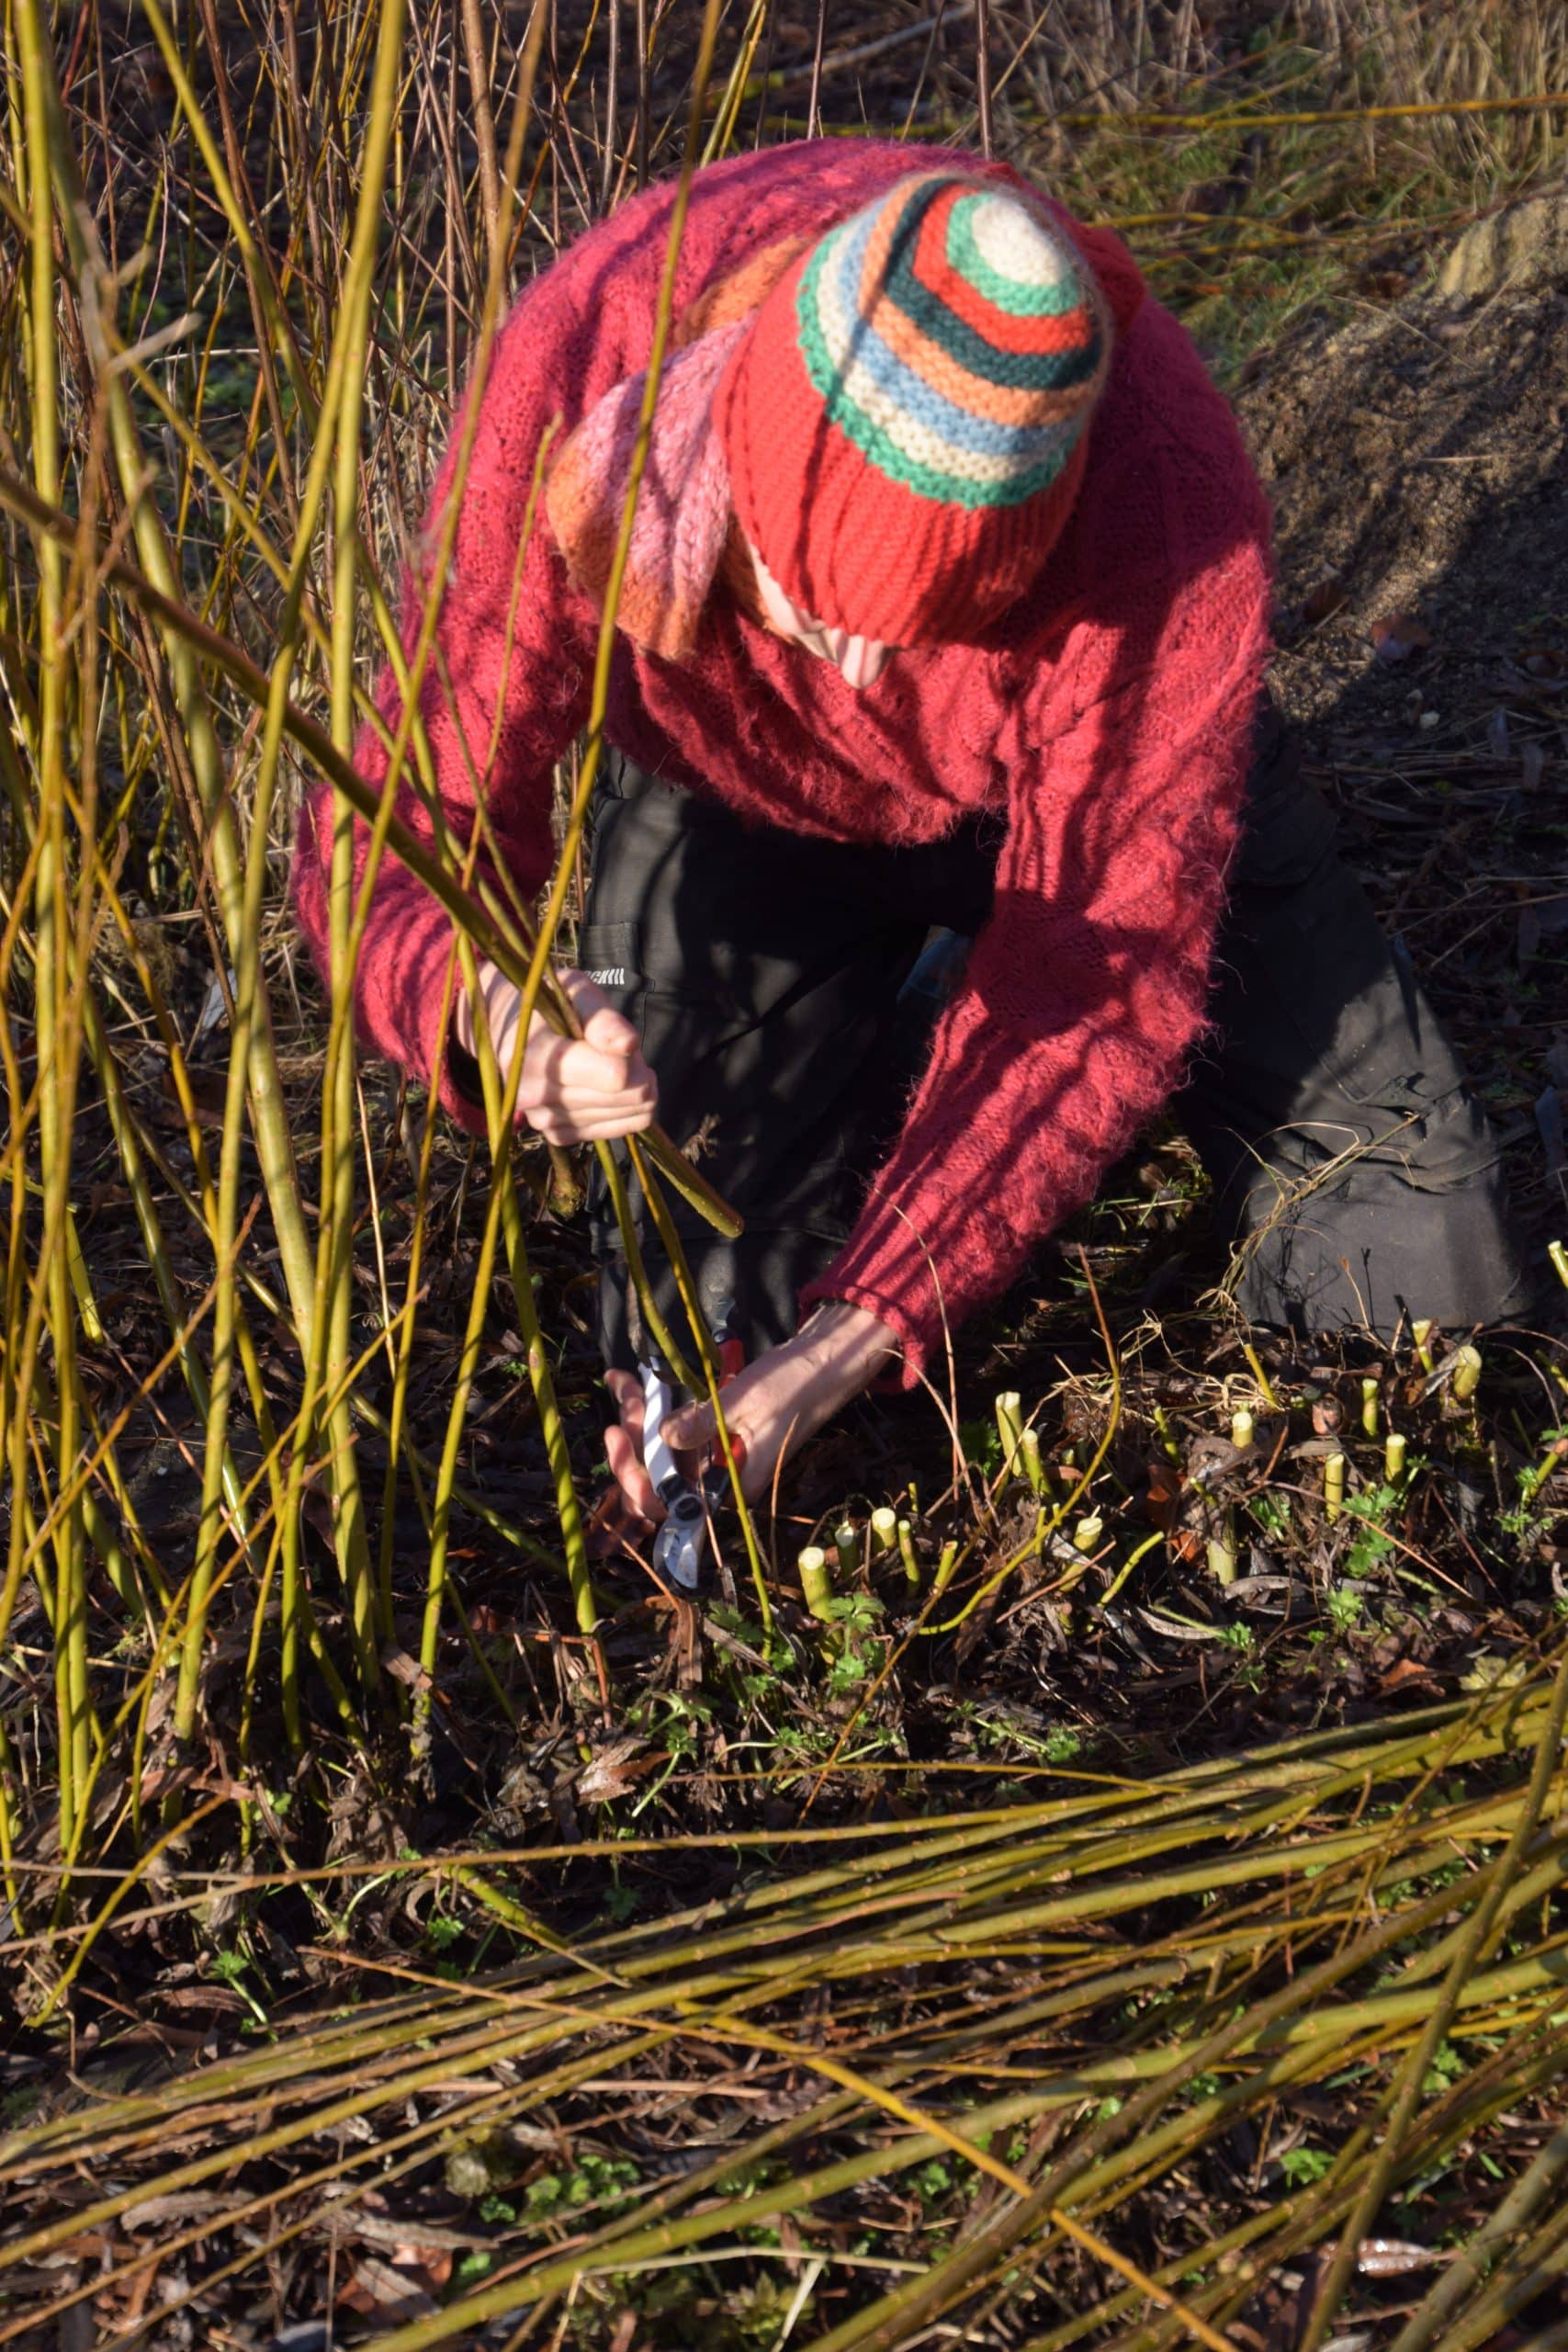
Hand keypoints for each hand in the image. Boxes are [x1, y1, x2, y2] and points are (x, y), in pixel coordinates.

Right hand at [456, 964, 655, 1144]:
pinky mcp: (557, 1135)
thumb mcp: (577, 992)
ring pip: (625, 1115)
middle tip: (620, 1052)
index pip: (614, 1075)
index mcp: (535, 1057)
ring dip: (632, 1089)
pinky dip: (623, 1110)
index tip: (622, 1042)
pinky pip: (615, 1131)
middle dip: (636, 1071)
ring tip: (612, 1066)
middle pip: (624, 1096)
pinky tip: (609, 1089)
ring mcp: (543, 1120)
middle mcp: (533, 1096)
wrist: (511, 1030)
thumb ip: (602, 1018)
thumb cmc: (550, 1004)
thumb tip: (628, 1045)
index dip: (632, 1056)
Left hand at [603, 1303, 901, 1520]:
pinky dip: (653, 1409)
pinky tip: (632, 1381)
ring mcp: (714, 1460)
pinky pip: (674, 1433)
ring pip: (661, 1455)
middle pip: (658, 1482)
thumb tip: (664, 1436)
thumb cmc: (795, 1386)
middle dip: (634, 1445)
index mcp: (732, 1488)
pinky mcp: (713, 1438)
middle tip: (628, 1400)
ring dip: (639, 1421)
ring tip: (627, 1383)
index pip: (670, 1505)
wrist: (825, 1365)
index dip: (636, 1479)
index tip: (621, 1436)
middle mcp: (719, 1482)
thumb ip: (703, 1422)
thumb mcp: (746, 1402)